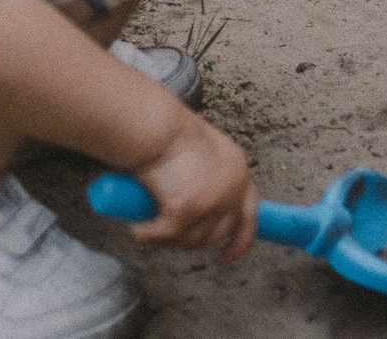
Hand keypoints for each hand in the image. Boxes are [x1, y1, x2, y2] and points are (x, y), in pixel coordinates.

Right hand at [128, 115, 259, 263]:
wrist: (156, 127)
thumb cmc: (170, 135)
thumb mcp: (204, 155)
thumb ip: (210, 180)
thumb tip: (203, 213)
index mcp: (239, 172)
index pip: (249, 215)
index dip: (240, 241)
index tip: (228, 258)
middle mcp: (232, 188)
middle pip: (217, 234)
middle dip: (192, 242)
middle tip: (168, 237)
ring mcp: (212, 201)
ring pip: (190, 240)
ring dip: (167, 240)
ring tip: (148, 227)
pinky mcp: (187, 210)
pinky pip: (164, 236)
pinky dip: (148, 235)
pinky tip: (138, 227)